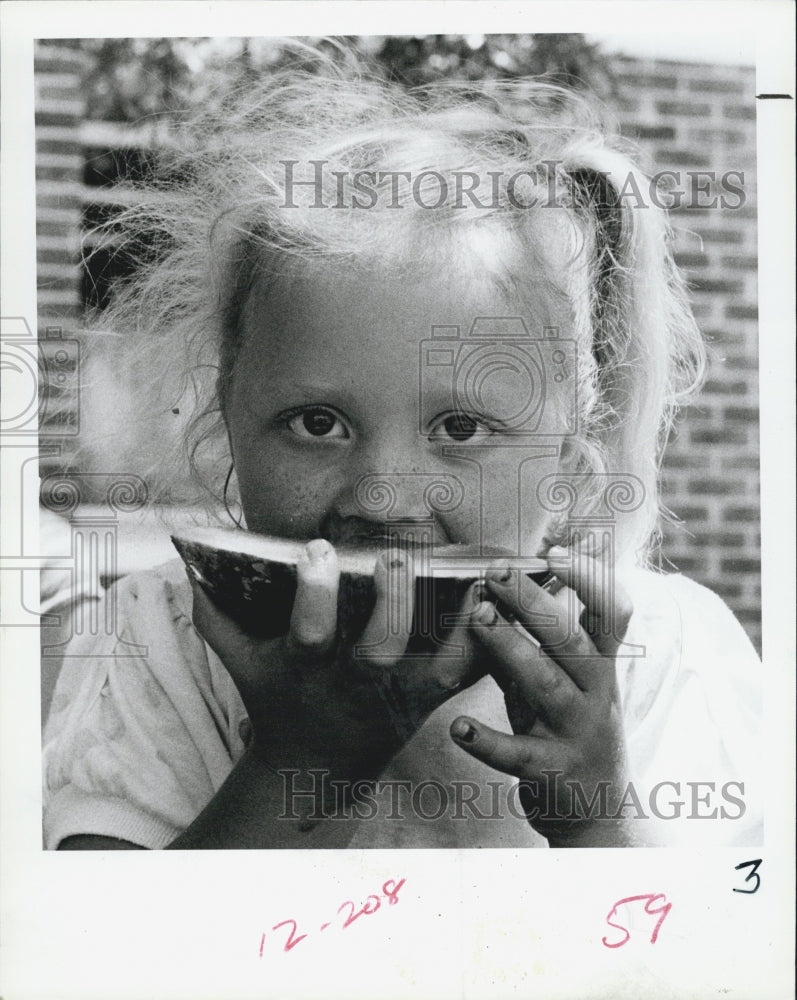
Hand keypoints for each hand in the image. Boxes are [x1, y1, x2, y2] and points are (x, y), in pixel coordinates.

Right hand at [188, 540, 483, 786]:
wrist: (314, 765)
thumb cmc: (277, 697)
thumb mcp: (240, 661)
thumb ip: (216, 615)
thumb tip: (193, 565)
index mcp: (306, 666)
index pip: (309, 631)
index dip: (313, 593)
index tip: (316, 549)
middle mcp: (353, 681)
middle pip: (378, 648)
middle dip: (388, 602)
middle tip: (398, 556)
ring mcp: (395, 694)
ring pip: (431, 665)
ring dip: (455, 626)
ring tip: (474, 579)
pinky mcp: (425, 701)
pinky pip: (460, 675)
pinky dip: (480, 644)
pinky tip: (495, 604)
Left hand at [449, 546, 634, 846]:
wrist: (598, 812)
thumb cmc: (569, 729)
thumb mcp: (562, 682)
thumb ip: (536, 642)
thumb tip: (497, 590)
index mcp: (601, 666)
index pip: (614, 613)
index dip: (592, 579)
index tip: (556, 553)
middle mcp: (596, 694)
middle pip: (571, 639)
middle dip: (534, 601)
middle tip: (495, 572)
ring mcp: (576, 733)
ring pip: (546, 683)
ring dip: (510, 647)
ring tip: (478, 617)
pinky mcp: (551, 772)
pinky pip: (516, 753)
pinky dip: (486, 740)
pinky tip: (458, 727)